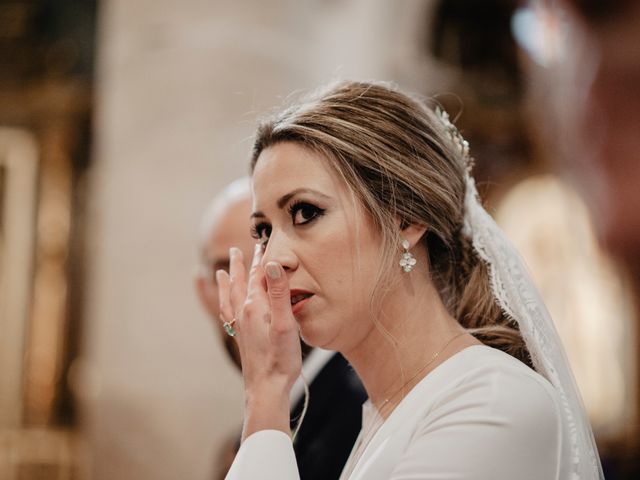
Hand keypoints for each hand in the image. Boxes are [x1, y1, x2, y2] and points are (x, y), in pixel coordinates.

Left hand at [216, 244, 301, 437]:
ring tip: (220, 272)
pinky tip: (225, 306)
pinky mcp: (241, 338)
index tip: (262, 243)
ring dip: (227, 282)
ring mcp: (240, 326)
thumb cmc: (280, 358)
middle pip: (240, 283)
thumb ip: (279, 293)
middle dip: (241, 265)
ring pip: (230, 297)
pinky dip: (224, 304)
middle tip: (237, 250)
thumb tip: (272, 265)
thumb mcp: (285, 323)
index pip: (259, 275)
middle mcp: (244, 313)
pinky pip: (228, 314)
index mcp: (255, 306)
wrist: (266, 388)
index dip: (261, 259)